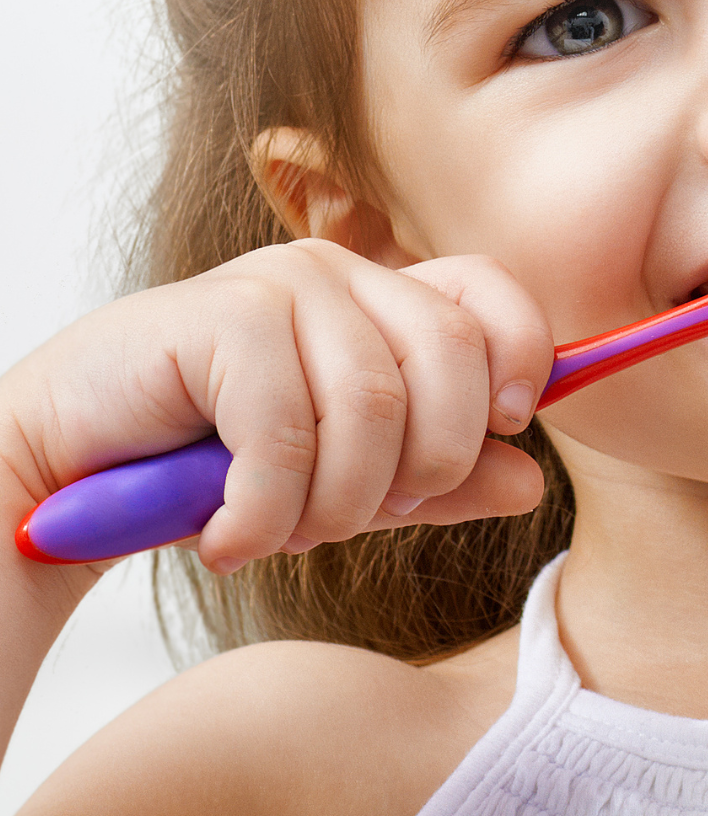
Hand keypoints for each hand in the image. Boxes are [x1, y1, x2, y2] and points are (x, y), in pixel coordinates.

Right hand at [2, 240, 552, 576]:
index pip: (492, 296)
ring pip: (374, 408)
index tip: (505, 429)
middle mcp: (339, 276)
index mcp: (384, 299)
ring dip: (336, 506)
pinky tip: (230, 539)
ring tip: (285, 534)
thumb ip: (439, 482)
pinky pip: (288, 435)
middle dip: (426, 464)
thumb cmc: (215, 468)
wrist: (68, 472)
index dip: (521, 359)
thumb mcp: (348, 483)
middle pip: (451, 356)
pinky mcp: (221, 318)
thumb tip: (531, 483)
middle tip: (366, 516)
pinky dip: (266, 514)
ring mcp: (280, 288)